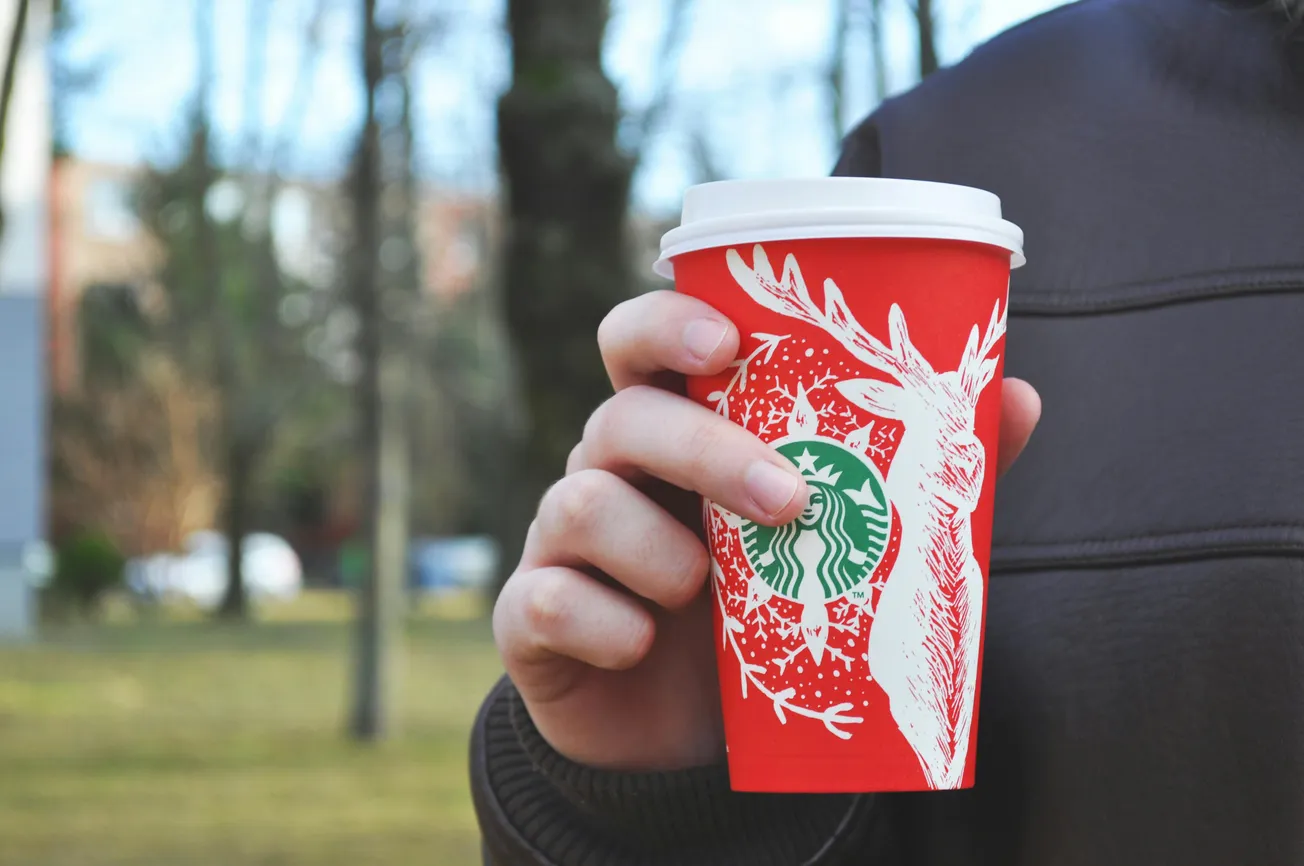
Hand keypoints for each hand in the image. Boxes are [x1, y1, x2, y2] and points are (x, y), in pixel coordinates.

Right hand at [492, 290, 1041, 771]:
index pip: (640, 344)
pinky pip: (543, 600)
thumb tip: (1017, 399)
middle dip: (701, 449)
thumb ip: (916, 472)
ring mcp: (562, 545)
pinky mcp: (533, 619)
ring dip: (654, 546)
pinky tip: (643, 645)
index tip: (727, 344)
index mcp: (675, 436)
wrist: (686, 736)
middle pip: (618, 417)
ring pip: (575, 502)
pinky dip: (602, 621)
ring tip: (709, 593)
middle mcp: (609, 474)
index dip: (667, 325)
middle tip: (785, 500)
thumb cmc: (759, 612)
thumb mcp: (834, 543)